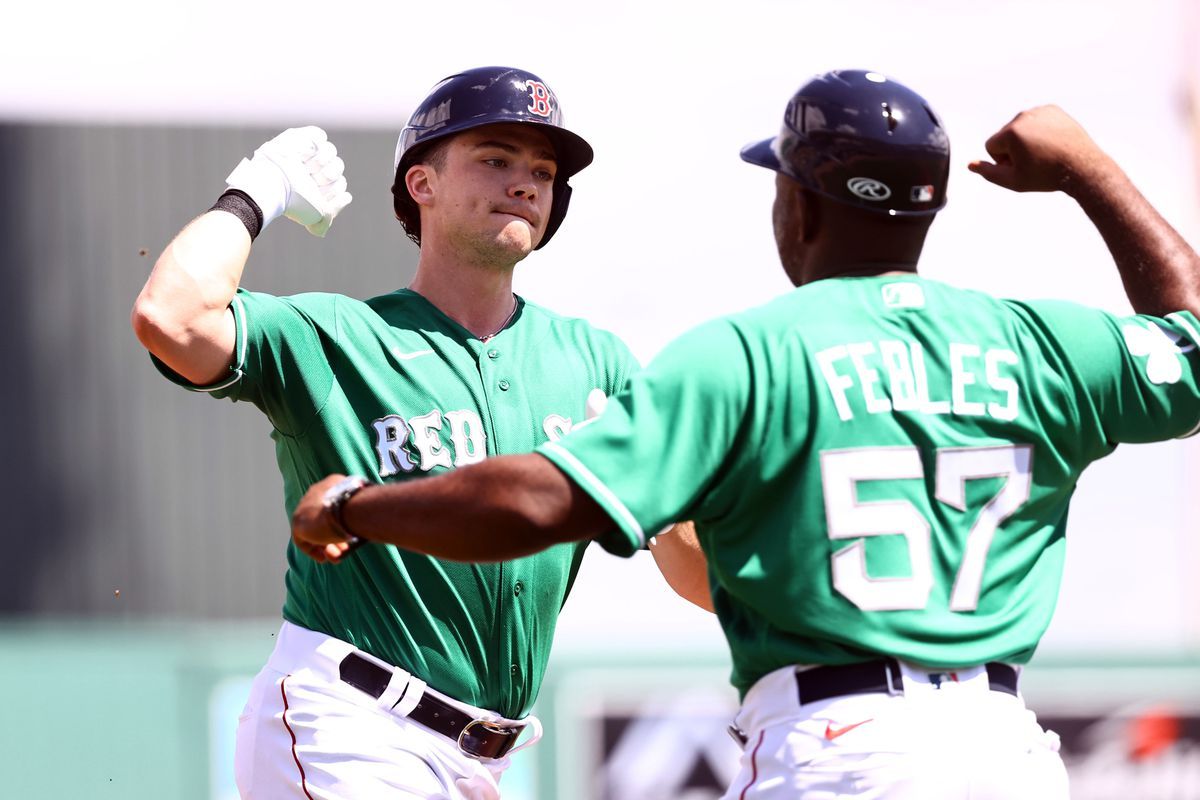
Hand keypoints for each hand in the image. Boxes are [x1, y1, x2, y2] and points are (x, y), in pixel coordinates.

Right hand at [225, 126, 352, 236]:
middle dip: (327, 176)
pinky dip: (316, 145)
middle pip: (338, 166)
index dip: (332, 189)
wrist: (275, 183)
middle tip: (311, 179)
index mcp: (317, 185)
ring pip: (331, 152)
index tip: (318, 194)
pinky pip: (320, 135)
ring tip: (306, 167)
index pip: (339, 183)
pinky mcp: (300, 136)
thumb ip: (330, 216)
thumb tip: (347, 196)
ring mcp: (307, 151)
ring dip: (321, 162)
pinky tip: (304, 154)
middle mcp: (313, 168)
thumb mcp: (315, 218)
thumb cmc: (294, 202)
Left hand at [292, 473, 357, 562]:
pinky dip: (313, 550)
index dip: (342, 523)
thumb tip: (359, 530)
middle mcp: (317, 492)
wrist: (348, 510)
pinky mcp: (298, 521)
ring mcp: (305, 506)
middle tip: (344, 549)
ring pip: (315, 530)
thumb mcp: (364, 509)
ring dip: (326, 546)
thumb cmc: (363, 509)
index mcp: (334, 483)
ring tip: (335, 556)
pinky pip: (303, 539)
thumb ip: (358, 514)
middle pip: (323, 519)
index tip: (350, 536)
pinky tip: (323, 557)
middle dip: (334, 537)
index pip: (334, 505)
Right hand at [969, 105, 1114, 195]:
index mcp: (1011, 132)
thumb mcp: (1013, 181)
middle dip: (1013, 149)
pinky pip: (1036, 121)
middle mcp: (1023, 116)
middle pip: (1005, 135)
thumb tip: (970, 164)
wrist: (1082, 166)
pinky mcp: (1053, 109)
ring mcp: (1039, 110)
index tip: (1020, 167)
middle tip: (1034, 161)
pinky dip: (1039, 132)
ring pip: (1020, 128)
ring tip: (1044, 152)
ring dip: (1025, 140)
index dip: (1002, 161)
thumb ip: (988, 173)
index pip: (990, 146)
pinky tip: (1051, 142)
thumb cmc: (1045, 176)